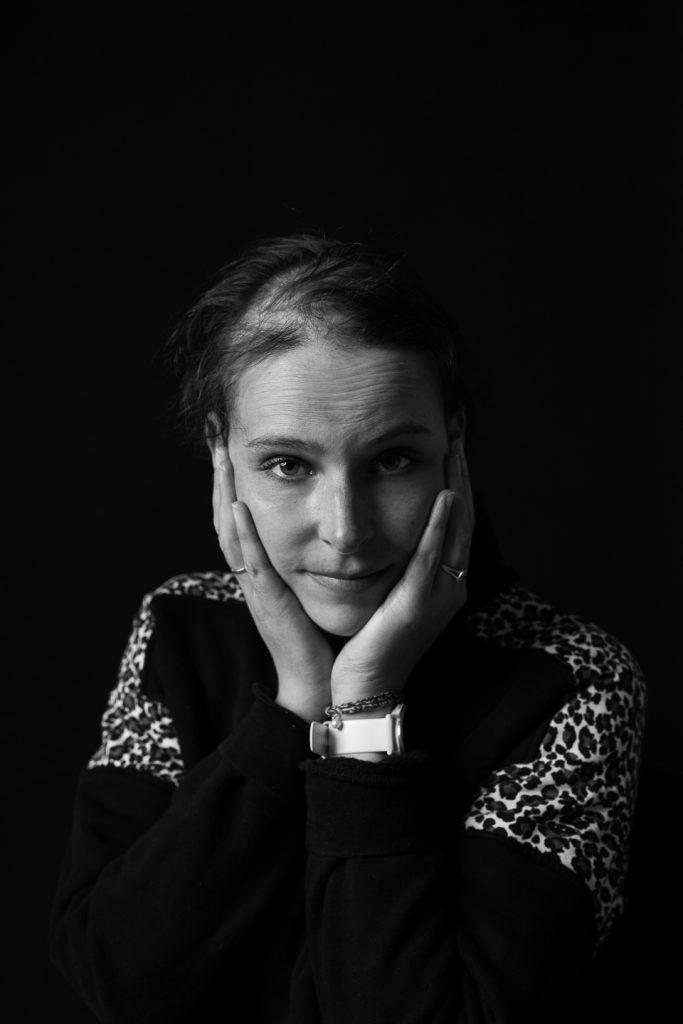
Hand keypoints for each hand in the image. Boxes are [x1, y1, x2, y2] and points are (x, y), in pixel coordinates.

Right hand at [212, 447, 333, 721]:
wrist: (324, 684)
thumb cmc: (321, 638)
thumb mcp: (311, 589)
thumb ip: (310, 558)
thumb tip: (326, 524)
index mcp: (263, 570)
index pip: (240, 515)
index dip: (231, 477)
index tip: (229, 440)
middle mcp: (253, 575)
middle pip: (226, 515)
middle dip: (220, 473)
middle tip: (214, 433)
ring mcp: (257, 589)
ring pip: (231, 532)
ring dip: (223, 491)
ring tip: (220, 455)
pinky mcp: (270, 604)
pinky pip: (251, 564)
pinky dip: (243, 534)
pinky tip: (237, 505)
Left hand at [329, 437, 474, 702]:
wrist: (363, 690)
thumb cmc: (368, 642)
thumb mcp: (385, 592)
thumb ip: (393, 560)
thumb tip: (382, 522)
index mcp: (441, 581)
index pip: (454, 518)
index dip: (456, 476)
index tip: (450, 438)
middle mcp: (449, 585)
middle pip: (463, 516)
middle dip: (461, 470)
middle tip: (457, 427)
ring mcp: (438, 596)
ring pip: (456, 532)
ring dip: (458, 486)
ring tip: (455, 448)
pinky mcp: (418, 607)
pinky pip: (432, 561)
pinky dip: (439, 528)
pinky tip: (444, 498)